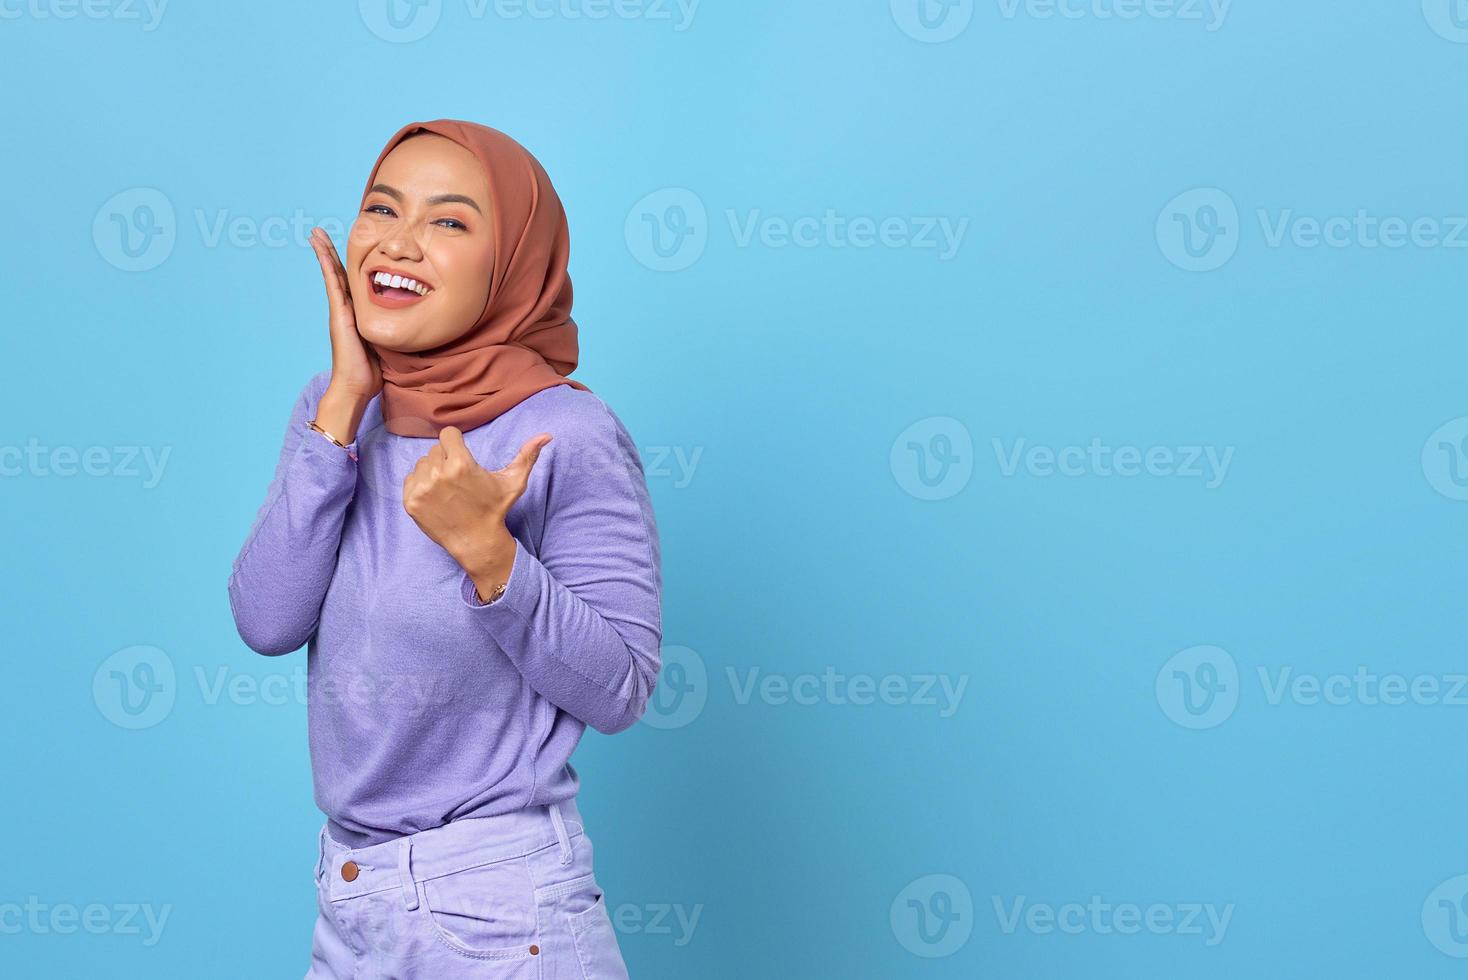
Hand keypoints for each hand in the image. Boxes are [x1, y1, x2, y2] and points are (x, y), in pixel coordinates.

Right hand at [309, 226, 380, 401]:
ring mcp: (339, 311)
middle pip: (337, 274)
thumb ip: (388, 330)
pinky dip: (326, 265)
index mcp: (356, 314)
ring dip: (324, 252)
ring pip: (331, 274)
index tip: (347, 248)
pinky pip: (332, 283)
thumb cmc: (370, 371)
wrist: (355, 387)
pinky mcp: (338, 314)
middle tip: (319, 232)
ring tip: (315, 233)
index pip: (351, 284)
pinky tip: (321, 249)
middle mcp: (345, 309)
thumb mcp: (384, 343)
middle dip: (329, 252)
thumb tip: (405, 324)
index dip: (347, 265)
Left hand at [403, 426, 553, 586]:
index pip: (448, 434)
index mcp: (461, 463)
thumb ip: (527, 455)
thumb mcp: (514, 481)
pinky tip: (436, 497)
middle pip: (435, 449)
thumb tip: (546, 435)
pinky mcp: (410, 502)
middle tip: (459, 478)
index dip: (457, 444)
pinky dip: (420, 485)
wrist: (477, 541)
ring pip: (422, 463)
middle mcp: (438, 474)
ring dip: (432, 471)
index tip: (463, 458)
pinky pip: (410, 479)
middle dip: (446, 458)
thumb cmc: (495, 508)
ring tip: (448, 488)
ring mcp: (421, 489)